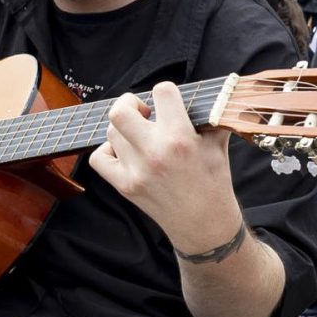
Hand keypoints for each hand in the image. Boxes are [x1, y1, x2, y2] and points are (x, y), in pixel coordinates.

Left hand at [89, 82, 233, 246]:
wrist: (205, 225)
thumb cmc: (214, 183)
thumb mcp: (218, 144)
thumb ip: (211, 116)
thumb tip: (213, 94)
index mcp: (180, 137)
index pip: (162, 91)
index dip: (166, 93)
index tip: (169, 103)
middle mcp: (154, 151)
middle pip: (119, 111)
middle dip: (129, 104)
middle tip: (142, 113)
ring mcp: (136, 170)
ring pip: (111, 132)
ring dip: (124, 129)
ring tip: (140, 137)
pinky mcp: (125, 186)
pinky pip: (98, 158)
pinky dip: (107, 152)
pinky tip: (124, 153)